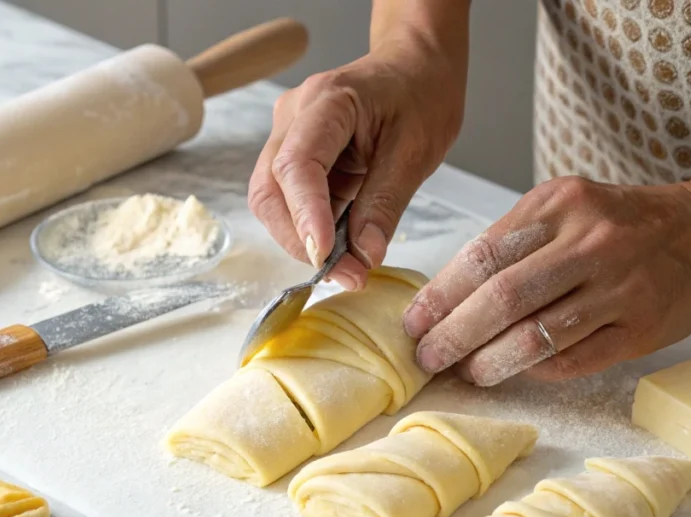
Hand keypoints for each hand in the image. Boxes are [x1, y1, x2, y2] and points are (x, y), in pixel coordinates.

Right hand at [248, 26, 466, 289]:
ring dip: (304, 241)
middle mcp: (294, 116)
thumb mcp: (417, 151)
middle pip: (270, 190)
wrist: (414, 67)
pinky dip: (312, 230)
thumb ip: (386, 204)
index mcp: (328, 101)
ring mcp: (287, 135)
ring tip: (350, 266)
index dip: (306, 216)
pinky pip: (289, 201)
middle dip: (301, 240)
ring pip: (272, 201)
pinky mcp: (293, 155)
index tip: (326, 257)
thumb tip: (364, 256)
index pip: (297, 165)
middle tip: (348, 275)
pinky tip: (343, 247)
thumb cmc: (420, 96)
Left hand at [403, 176, 690, 385]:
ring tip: (465, 372)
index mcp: (560, 204)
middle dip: (454, 333)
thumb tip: (448, 297)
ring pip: (536, 335)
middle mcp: (590, 241)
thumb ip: (514, 243)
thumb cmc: (623, 223)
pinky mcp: (640, 328)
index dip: (440, 296)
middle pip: (503, 296)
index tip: (413, 323)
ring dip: (490, 361)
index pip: (483, 255)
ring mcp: (620, 286)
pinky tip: (513, 372)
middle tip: (427, 356)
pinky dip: (535, 370)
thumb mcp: (567, 207)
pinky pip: (573, 358)